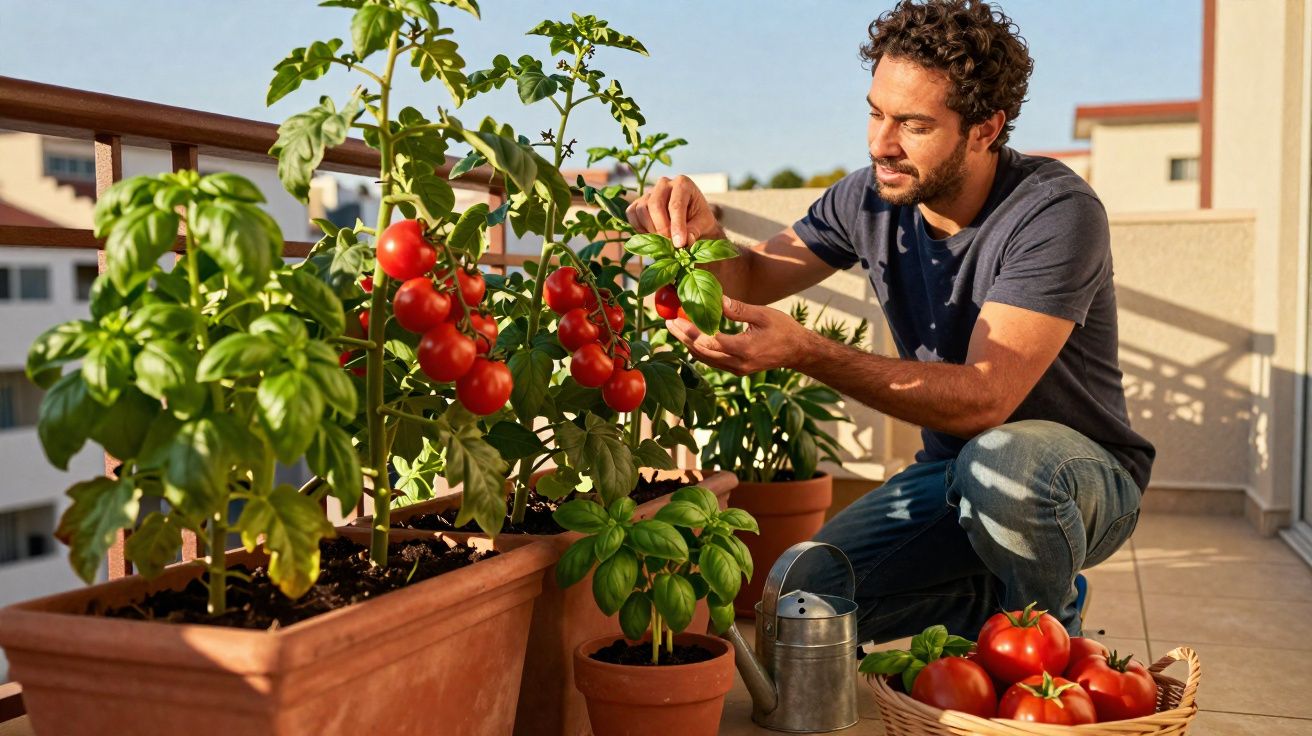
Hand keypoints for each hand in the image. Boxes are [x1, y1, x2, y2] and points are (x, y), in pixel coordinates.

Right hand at [626, 175, 720, 247]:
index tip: (679, 244)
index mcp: (683, 184)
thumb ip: (695, 231)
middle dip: (661, 229)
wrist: (690, 220)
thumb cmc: (699, 220)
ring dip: (651, 230)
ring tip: (664, 242)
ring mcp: (649, 192)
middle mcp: (664, 184)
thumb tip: (687, 240)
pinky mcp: (638, 202)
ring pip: (641, 210)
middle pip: (655, 205)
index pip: (676, 205)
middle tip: (670, 246)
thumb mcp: (704, 225)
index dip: (676, 226)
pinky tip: (652, 236)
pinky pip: (632, 214)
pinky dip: (639, 228)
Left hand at [665, 296, 811, 374]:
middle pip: (702, 351)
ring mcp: (737, 370)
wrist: (798, 352)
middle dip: (683, 337)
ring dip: (688, 344)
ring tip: (675, 328)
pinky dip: (699, 349)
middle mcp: (738, 363)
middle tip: (668, 322)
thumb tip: (716, 299)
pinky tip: (691, 337)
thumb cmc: (783, 329)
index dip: (690, 330)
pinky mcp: (737, 370)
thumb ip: (738, 309)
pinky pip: (712, 361)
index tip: (675, 318)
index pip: (709, 340)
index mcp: (744, 349)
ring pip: (705, 358)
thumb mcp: (763, 314)